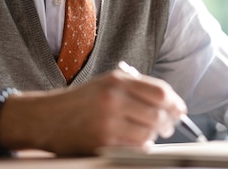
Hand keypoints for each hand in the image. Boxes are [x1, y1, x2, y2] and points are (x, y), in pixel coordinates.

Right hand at [30, 70, 186, 154]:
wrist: (47, 117)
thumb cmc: (81, 100)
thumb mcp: (106, 82)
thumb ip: (136, 86)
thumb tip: (169, 101)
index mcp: (117, 80)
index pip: (160, 92)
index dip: (175, 102)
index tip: (180, 109)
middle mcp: (113, 99)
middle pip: (158, 114)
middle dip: (168, 122)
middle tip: (168, 126)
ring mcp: (107, 122)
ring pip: (148, 134)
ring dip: (154, 136)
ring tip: (149, 133)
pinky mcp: (101, 142)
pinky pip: (134, 148)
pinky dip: (141, 146)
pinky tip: (137, 142)